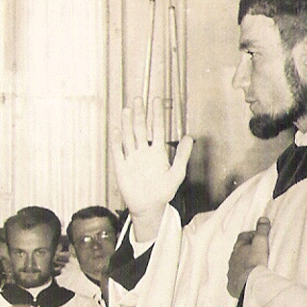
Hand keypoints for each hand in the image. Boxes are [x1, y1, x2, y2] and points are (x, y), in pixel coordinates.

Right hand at [110, 98, 192, 236]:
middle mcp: (143, 152)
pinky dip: (116, 141)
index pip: (156, 128)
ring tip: (127, 109)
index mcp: (157, 152)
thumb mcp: (177, 173)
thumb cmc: (164, 192)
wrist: (149, 207)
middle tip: (138, 99)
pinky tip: (116, 130)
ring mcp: (131, 159)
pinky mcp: (121, 168)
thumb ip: (182, 155)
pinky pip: (118, 152)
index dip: (156, 114)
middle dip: (139, 114)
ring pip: (128, 137)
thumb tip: (189, 137)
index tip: (156, 100)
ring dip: (127, 124)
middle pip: (140, 129)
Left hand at [227, 217, 270, 296]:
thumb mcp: (260, 243)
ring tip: (254, 265)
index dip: (252, 235)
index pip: (243, 237)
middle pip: (238, 251)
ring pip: (236, 264)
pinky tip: (248, 278)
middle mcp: (232, 259)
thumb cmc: (255, 262)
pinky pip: (235, 277)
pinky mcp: (232, 284)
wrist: (248, 284)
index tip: (260, 236)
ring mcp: (231, 272)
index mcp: (238, 248)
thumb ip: (262, 231)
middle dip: (247, 249)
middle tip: (257, 250)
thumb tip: (262, 218)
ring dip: (243, 263)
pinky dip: (241, 276)